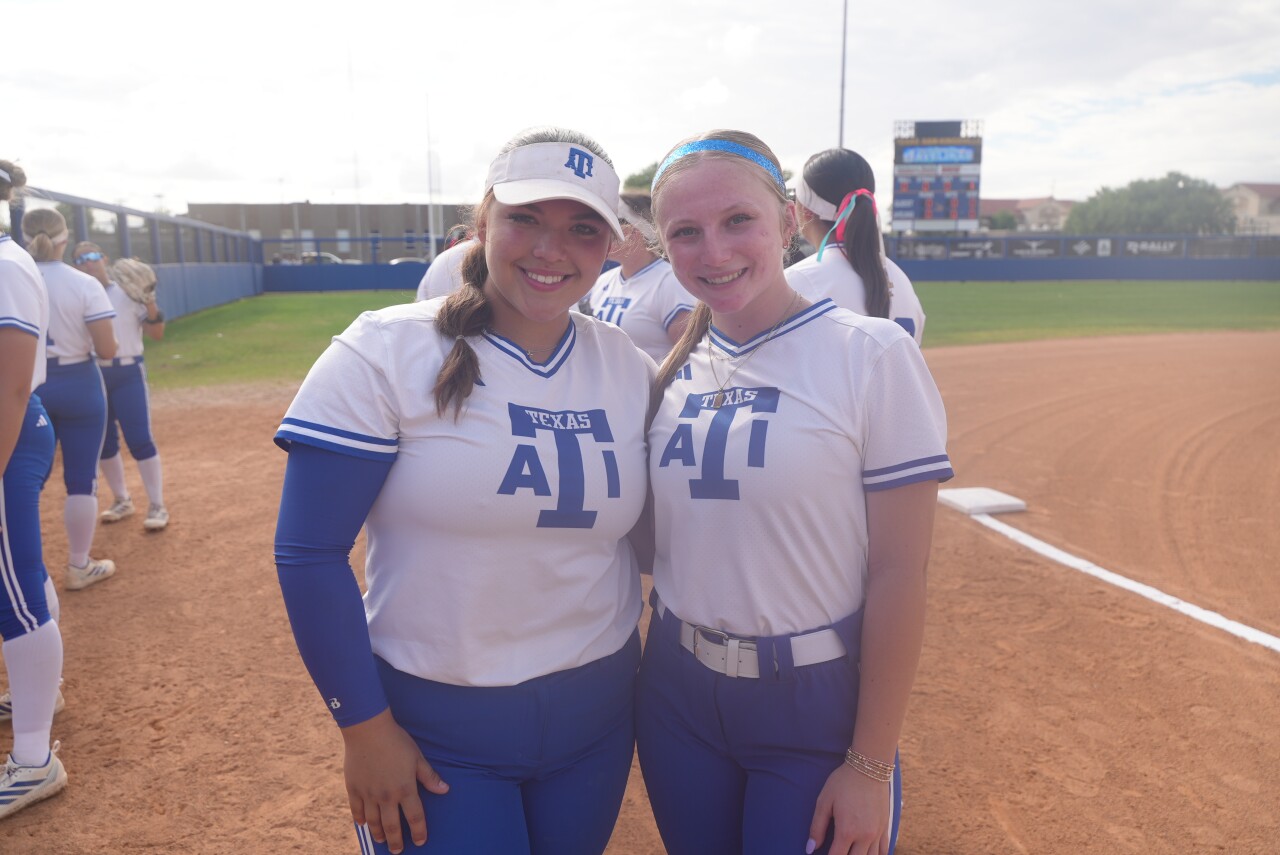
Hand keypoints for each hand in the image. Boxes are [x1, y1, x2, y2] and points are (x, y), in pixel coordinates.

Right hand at [341, 709, 448, 853]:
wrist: (368, 730)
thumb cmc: (396, 741)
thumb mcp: (417, 757)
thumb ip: (429, 776)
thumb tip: (445, 790)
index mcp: (405, 789)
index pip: (415, 817)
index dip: (419, 831)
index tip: (420, 841)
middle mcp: (386, 796)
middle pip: (392, 826)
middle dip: (396, 842)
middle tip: (398, 851)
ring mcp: (368, 794)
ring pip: (373, 822)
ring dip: (378, 834)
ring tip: (381, 841)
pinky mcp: (354, 788)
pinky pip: (356, 809)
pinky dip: (360, 819)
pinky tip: (363, 824)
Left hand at [807, 764, 891, 854]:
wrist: (869, 768)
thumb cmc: (843, 782)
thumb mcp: (824, 801)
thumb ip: (817, 827)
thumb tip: (810, 849)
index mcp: (846, 830)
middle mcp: (864, 836)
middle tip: (837, 852)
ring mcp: (877, 833)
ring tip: (851, 852)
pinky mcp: (885, 827)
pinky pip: (884, 850)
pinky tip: (868, 854)